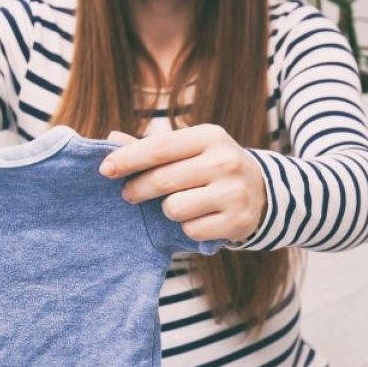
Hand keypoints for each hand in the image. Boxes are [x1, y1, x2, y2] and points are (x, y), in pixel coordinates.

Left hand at [100, 124, 265, 242]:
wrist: (263, 192)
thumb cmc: (212, 167)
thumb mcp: (190, 149)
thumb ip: (152, 148)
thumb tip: (111, 140)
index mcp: (210, 136)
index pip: (159, 147)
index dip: (128, 159)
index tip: (105, 170)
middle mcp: (225, 161)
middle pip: (162, 180)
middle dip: (137, 190)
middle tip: (129, 195)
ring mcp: (234, 192)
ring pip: (174, 209)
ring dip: (168, 210)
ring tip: (178, 205)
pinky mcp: (238, 221)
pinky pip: (192, 230)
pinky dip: (189, 227)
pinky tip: (200, 218)